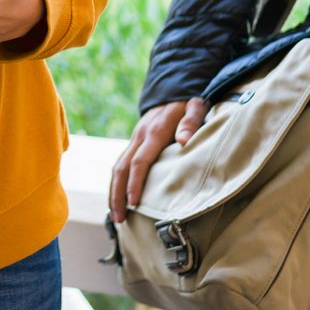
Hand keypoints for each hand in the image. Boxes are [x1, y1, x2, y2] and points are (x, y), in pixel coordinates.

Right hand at [109, 97, 208, 221]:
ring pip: (117, 168)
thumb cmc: (188, 104)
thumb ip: (191, 123)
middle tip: (119, 219)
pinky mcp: (133, 142)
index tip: (134, 204)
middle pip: (122, 169)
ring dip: (113, 192)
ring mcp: (134, 139)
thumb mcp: (195, 108)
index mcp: (154, 132)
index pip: (140, 162)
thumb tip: (184, 141)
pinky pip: (120, 165)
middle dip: (117, 195)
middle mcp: (139, 136)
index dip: (135, 183)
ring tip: (116, 216)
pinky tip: (118, 199)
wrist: (173, 90)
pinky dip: (116, 184)